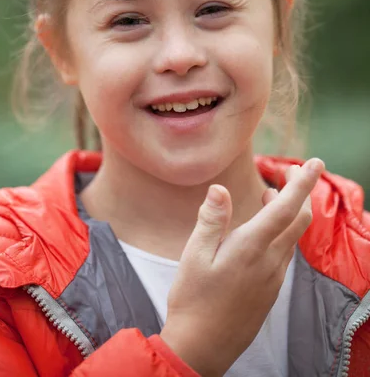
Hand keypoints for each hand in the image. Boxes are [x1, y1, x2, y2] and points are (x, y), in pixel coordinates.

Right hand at [160, 158, 323, 376]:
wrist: (203, 347)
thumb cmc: (193, 299)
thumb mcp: (194, 255)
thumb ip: (211, 220)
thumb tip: (220, 189)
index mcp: (251, 247)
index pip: (286, 207)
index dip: (303, 183)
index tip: (315, 163)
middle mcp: (270, 261)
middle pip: (299, 219)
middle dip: (301, 191)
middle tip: (291, 172)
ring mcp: (274, 277)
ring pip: (293, 236)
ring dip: (291, 211)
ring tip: (271, 194)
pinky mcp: (271, 289)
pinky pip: (285, 252)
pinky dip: (283, 231)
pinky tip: (264, 230)